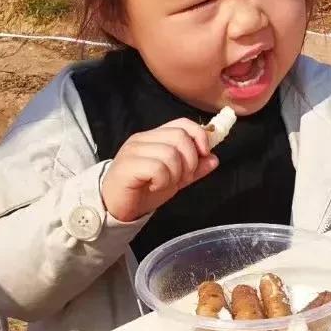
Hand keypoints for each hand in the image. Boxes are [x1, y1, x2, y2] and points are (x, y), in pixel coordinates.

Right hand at [101, 119, 217, 222]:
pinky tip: (155, 186)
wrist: (115, 208)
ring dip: (176, 174)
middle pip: (180, 137)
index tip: (205, 154)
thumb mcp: (175, 179)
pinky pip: (158, 168)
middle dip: (190, 161)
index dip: (200, 136)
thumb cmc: (143, 190)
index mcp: (155, 137)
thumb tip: (214, 158)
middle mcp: (143, 138)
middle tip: (182, 179)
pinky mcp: (128, 165)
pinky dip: (163, 181)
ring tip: (166, 184)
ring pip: (171, 154)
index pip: (182, 123)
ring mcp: (134, 151)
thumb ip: (194, 169)